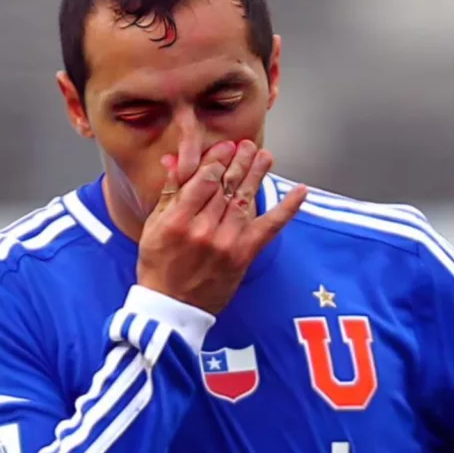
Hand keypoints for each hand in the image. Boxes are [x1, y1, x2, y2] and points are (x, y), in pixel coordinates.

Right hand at [137, 139, 306, 314]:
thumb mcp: (153, 227)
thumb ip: (169, 193)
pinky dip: (287, 209)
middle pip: (226, 187)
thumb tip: (177, 160)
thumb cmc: (159, 265)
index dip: (217, 160)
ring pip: (245, 200)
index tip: (225, 146)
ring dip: (257, 175)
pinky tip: (300, 192)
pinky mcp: (244, 255)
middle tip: (248, 144)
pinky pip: (269, 228)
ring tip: (265, 156)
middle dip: (239, 162)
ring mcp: (226, 243)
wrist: (172, 308)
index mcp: (177, 220)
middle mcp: (203, 230)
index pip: (202, 180)